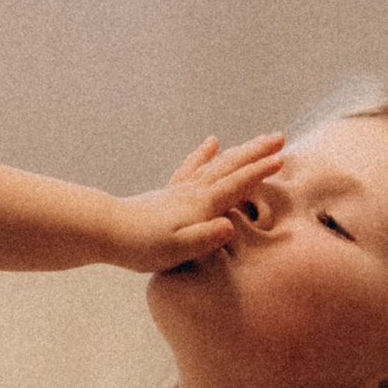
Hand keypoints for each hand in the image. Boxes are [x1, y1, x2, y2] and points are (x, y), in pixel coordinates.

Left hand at [105, 131, 283, 273]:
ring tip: (259, 139)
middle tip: (280, 137)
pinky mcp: (170, 192)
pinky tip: (211, 142)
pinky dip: (205, 153)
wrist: (106, 230)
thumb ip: (203, 239)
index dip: (259, 172)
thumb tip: (229, 226)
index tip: (282, 159)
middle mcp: (194, 192)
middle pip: (231, 166)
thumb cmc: (142, 246)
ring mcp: (181, 189)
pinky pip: (193, 167)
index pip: (236, 185)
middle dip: (257, 152)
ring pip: (217, 163)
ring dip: (240, 150)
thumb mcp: (176, 250)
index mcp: (200, 206)